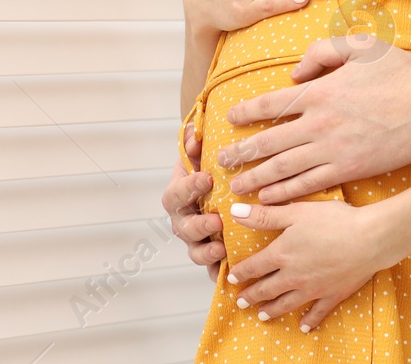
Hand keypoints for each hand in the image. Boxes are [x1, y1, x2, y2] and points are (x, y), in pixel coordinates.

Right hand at [163, 122, 224, 279]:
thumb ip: (195, 142)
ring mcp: (198, 240)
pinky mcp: (214, 256)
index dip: (189, 187)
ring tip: (222, 248)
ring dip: (208, 252)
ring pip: (196, 252)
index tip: (207, 178)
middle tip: (217, 220)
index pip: (176, 194)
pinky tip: (233, 272)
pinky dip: (220, 272)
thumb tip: (194, 137)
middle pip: (184, 228)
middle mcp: (185, 220)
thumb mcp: (203, 152)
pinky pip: (214, 269)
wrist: (226, 187)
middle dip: (199, 225)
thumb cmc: (212, 167)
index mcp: (180, 195)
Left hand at [216, 36, 410, 201]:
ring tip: (237, 186)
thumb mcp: (362, 45)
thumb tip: (294, 73)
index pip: (271, 103)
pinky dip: (284, 193)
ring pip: (283, 168)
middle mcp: (320, 123)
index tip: (228, 119)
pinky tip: (269, 198)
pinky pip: (308, 185)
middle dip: (240, 153)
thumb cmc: (401, 72)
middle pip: (268, 142)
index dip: (245, 112)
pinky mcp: (349, 169)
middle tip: (221, 161)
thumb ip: (322, 52)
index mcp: (320, 91)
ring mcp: (333, 150)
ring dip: (256, 178)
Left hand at [223, 198, 403, 328]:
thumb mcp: (298, 211)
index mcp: (283, 254)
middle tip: (241, 301)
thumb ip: (265, 215)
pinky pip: (317, 312)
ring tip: (262, 315)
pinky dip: (309, 320)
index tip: (232, 278)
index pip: (255, 266)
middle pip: (266, 289)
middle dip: (251, 296)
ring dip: (271, 310)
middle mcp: (294, 276)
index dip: (241, 273)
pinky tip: (304, 326)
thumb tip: (235, 213)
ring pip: (286, 303)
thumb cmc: (336, 221)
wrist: (370, 239)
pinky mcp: (332, 295)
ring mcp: (313, 289)